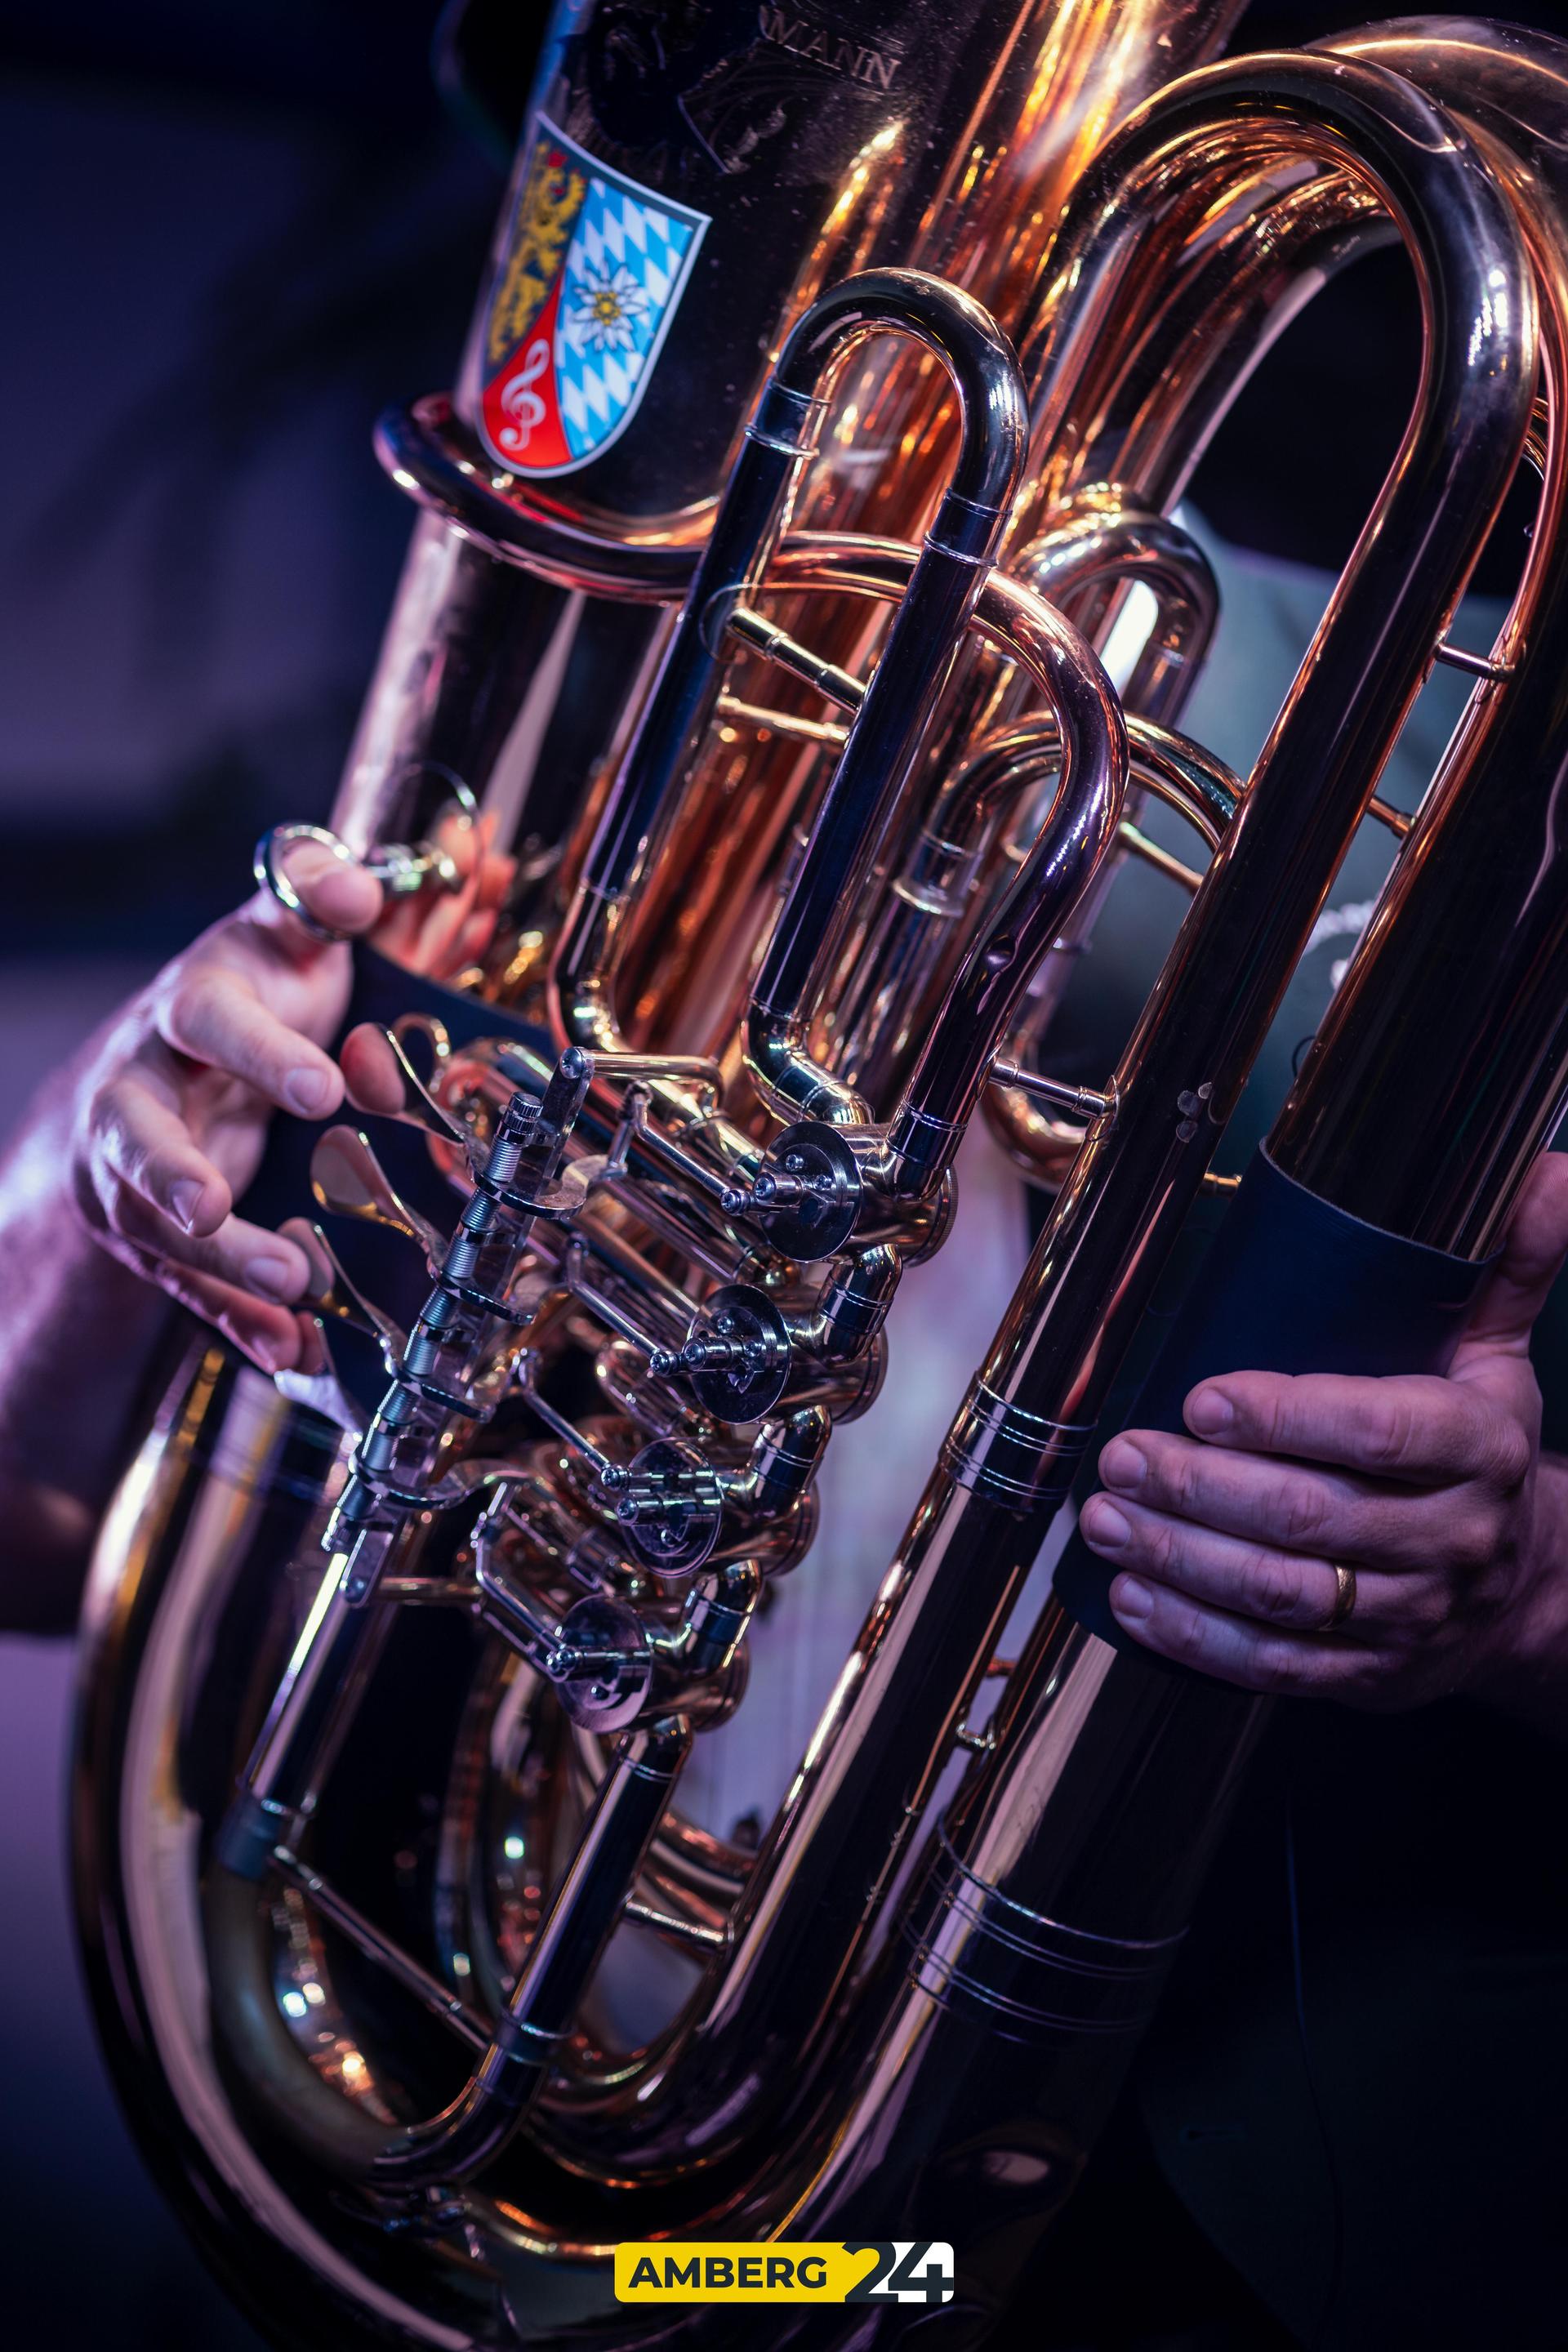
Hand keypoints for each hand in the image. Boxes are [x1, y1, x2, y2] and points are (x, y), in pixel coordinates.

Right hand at [68, 845, 382, 1373]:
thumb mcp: (281, 936)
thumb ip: (317, 898)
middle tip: (216, 1206)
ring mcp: (136, 1173)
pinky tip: (289, 1350)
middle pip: (138, 1132)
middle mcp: (143, 1091)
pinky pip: (188, 1289)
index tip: (323, 1086)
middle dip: (173, 1172)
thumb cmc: (252, 997)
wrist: (170, 1064)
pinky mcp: (151, 1238)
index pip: (208, 1017)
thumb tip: (355, 886)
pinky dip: (236, 1323)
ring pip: (156, 1225)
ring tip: (291, 1285)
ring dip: (221, 1263)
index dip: (259, 1050)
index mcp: (188, 1011)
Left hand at [1077, 1153, 1567, 1707]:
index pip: (1379, 1433)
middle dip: (1200, 1488)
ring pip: (1282, 1595)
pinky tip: (1134, 1596)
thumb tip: (1545, 1172)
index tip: (1201, 1396)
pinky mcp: (1368, 1676)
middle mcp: (1450, 1537)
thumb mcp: (1499, 1353)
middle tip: (1121, 1454)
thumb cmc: (1479, 1451)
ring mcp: (1409, 1615)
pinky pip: (1275, 1667)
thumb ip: (1508, 1264)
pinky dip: (1195, 1638)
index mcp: (1478, 1447)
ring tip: (1105, 1516)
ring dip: (1180, 1558)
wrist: (1527, 1589)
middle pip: (1312, 1517)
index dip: (1284, 1418)